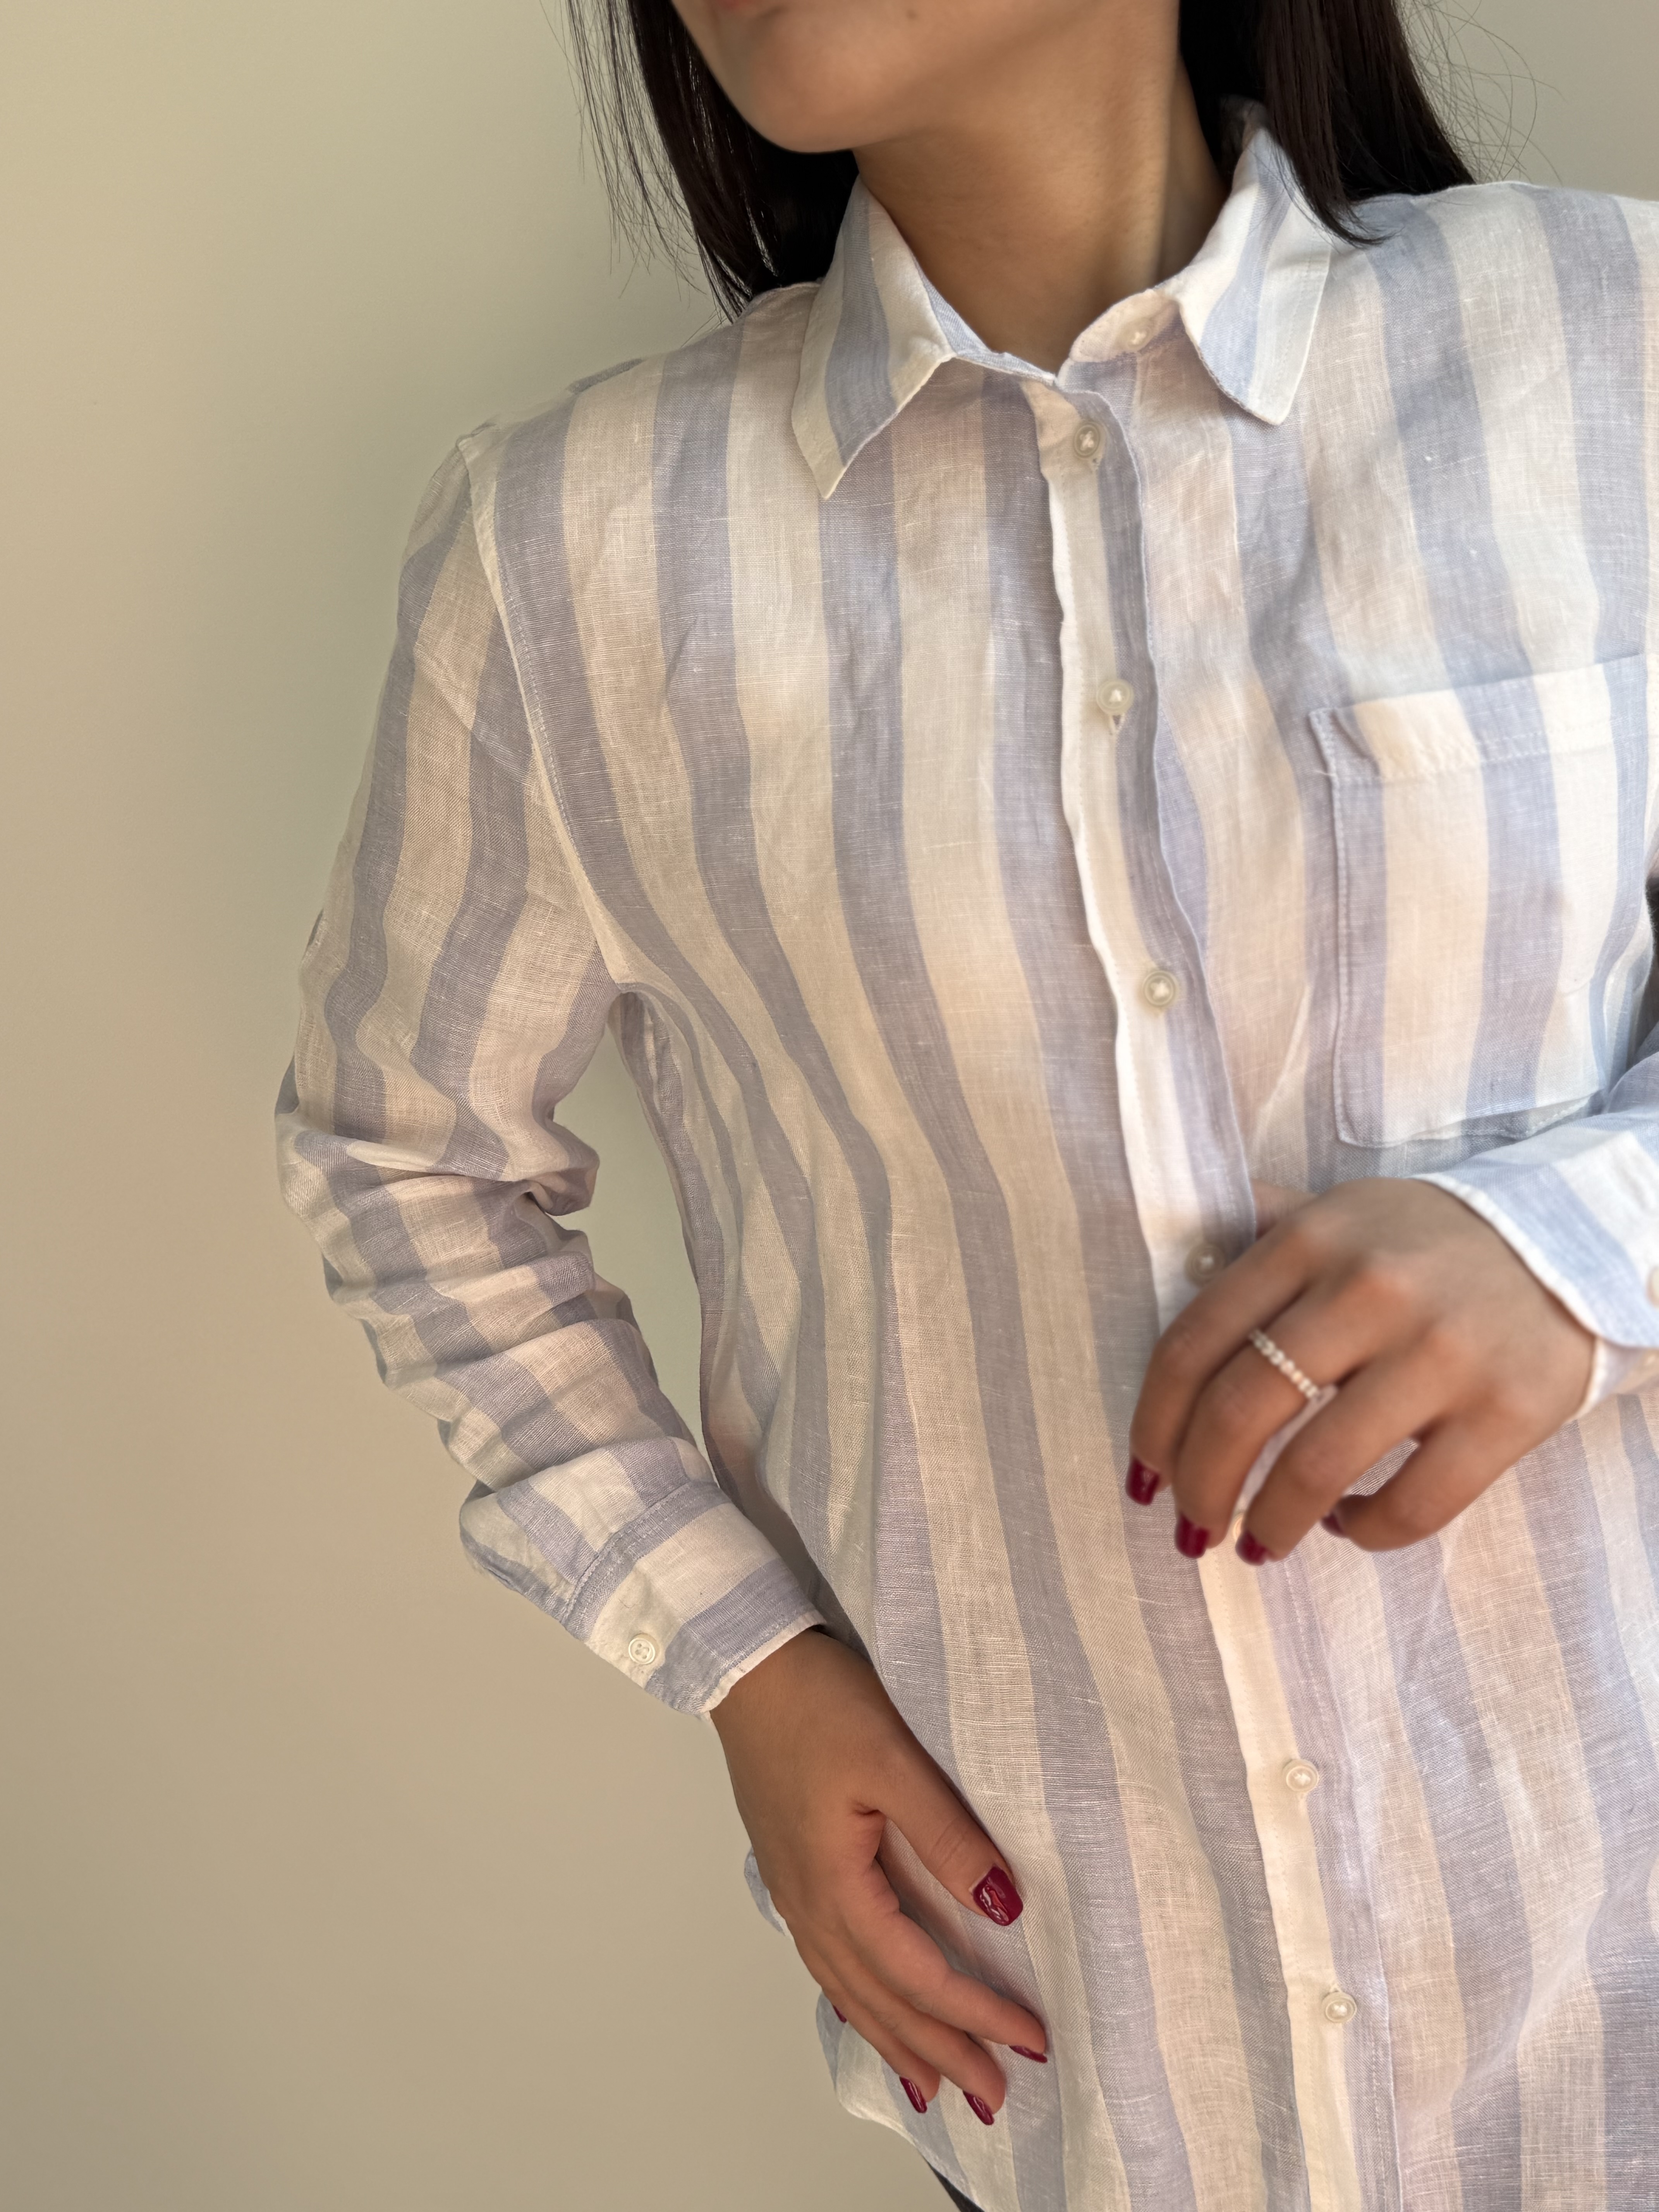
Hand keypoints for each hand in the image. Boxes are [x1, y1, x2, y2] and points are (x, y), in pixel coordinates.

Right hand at [709, 1627, 1046, 2119]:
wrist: (749, 1663)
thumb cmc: (817, 1701)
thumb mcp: (894, 1758)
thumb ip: (947, 1835)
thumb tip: (1002, 1907)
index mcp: (836, 1884)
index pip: (918, 1972)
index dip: (975, 2010)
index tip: (1029, 2039)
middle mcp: (810, 1903)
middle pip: (882, 1999)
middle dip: (941, 2051)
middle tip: (993, 2095)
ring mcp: (794, 1890)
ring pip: (851, 1989)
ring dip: (897, 2039)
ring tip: (935, 2085)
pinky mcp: (792, 1869)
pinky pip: (828, 1962)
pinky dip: (858, 2001)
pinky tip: (870, 2012)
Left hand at [1128, 1178, 1594, 1561]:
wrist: (1566, 1243)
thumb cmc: (1425, 1241)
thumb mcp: (1337, 1211)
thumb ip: (1257, 1228)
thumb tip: (1171, 1252)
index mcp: (1310, 1239)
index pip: (1195, 1343)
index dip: (1155, 1421)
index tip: (1145, 1470)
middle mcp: (1368, 1290)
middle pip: (1242, 1410)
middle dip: (1200, 1484)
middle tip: (1191, 1524)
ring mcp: (1440, 1353)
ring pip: (1317, 1468)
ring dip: (1270, 1522)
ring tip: (1258, 1543)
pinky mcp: (1504, 1413)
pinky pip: (1412, 1504)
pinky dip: (1364, 1530)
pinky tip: (1345, 1524)